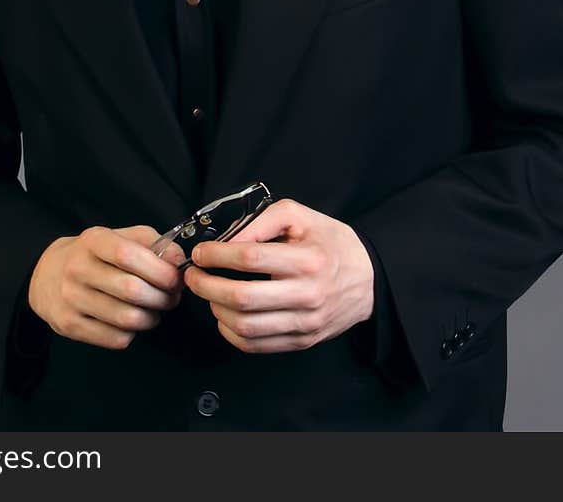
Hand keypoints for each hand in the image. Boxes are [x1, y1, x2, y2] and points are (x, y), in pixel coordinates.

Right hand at [28, 225, 183, 349]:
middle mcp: (77, 268)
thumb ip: (150, 242)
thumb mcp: (116, 236)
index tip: (176, 278)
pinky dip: (133, 333)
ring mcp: (71, 299)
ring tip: (155, 310)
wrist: (46, 275)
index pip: (128, 254)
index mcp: (93, 241)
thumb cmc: (93, 255)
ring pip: (126, 318)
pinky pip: (114, 338)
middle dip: (162, 297)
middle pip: (131, 290)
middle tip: (172, 297)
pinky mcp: (69, 325)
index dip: (159, 269)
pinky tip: (133, 322)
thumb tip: (179, 260)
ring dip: (151, 317)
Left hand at [183, 197, 373, 353]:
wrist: (369, 279)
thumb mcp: (301, 217)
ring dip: (215, 309)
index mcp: (307, 260)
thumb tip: (229, 240)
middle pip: (242, 298)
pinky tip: (224, 315)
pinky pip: (256, 345)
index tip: (201, 252)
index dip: (217, 255)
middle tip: (193, 276)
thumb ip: (262, 221)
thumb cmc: (331, 242)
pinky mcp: (302, 342)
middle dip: (206, 286)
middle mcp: (306, 295)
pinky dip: (230, 333)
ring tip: (208, 294)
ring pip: (245, 326)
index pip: (250, 258)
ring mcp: (304, 324)